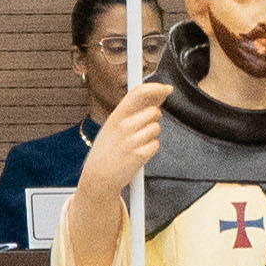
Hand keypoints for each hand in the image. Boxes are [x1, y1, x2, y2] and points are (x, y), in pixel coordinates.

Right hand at [80, 80, 166, 207]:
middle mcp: (123, 126)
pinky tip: (138, 153)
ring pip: (156, 128)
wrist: (98, 177)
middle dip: (155, 117)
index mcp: (116, 116)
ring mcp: (131, 141)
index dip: (156, 88)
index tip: (166, 89)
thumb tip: (156, 97)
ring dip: (151, 135)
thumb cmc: (108, 150)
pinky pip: (156, 144)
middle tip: (144, 127)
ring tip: (137, 143)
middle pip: (154, 111)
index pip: (139, 93)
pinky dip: (150, 149)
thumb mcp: (113, 126)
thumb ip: (133, 111)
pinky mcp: (139, 155)